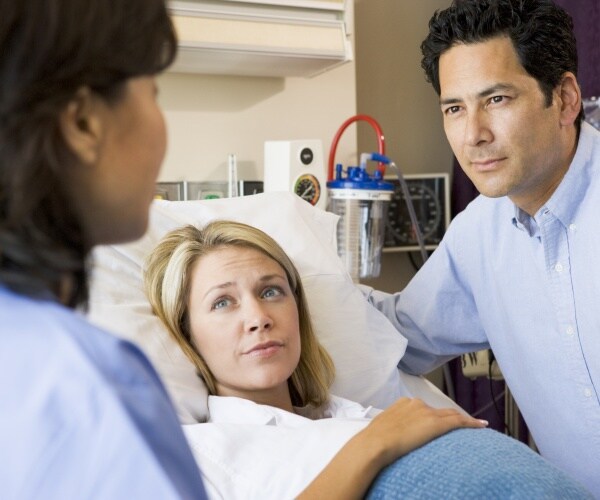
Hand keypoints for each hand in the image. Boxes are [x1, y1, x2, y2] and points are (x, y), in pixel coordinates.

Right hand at [358, 397, 486, 467]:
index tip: (439, 419)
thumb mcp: (383, 427)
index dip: (435, 414)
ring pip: (451, 414)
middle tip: (462, 423)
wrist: (376, 442)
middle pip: (440, 410)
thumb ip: (392, 426)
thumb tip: (391, 436)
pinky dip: (472, 423)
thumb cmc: (375, 439)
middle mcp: (417, 404)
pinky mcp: (436, 423)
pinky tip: (482, 425)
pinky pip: (459, 421)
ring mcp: (427, 412)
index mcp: (403, 403)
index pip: (425, 408)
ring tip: (474, 425)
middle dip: (451, 415)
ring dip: (462, 419)